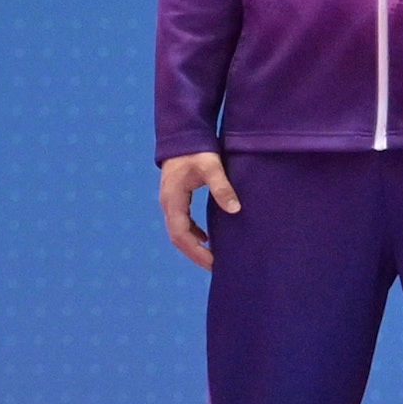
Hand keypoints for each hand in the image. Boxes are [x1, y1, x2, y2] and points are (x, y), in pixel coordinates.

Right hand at [158, 152, 233, 267]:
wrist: (183, 136)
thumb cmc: (196, 151)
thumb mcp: (211, 167)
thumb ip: (222, 187)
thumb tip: (234, 209)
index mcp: (173, 200)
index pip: (181, 235)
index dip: (196, 251)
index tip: (213, 263)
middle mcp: (168, 204)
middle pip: (178, 238)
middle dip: (195, 254)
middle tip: (216, 267)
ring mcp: (171, 202)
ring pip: (179, 232)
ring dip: (194, 245)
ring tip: (213, 257)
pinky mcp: (177, 199)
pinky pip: (183, 223)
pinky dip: (194, 234)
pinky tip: (208, 238)